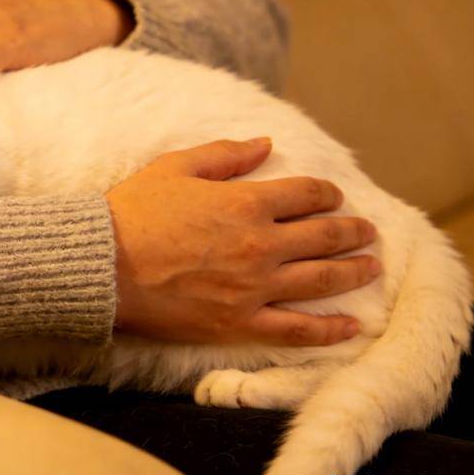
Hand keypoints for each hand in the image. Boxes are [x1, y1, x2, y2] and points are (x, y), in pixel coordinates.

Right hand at [107, 138, 378, 345]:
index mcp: (247, 203)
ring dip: (353, 271)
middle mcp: (261, 245)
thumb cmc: (132, 212)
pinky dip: (329, 329)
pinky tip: (351, 326)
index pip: (306, 194)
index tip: (334, 197)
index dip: (327, 193)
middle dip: (352, 231)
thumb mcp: (175, 167)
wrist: (102, 266)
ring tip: (371, 266)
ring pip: (322, 280)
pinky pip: (297, 330)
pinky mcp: (240, 323)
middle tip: (368, 231)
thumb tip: (265, 144)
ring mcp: (255, 288)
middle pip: (324, 236)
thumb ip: (225, 155)